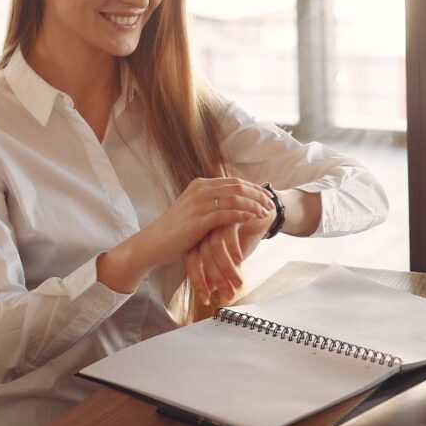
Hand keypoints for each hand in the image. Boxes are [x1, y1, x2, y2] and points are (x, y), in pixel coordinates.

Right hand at [143, 176, 273, 268]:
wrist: (153, 243)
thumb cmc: (175, 230)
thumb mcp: (193, 210)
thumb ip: (211, 202)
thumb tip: (231, 201)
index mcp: (200, 185)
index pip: (234, 182)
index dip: (254, 189)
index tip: (267, 197)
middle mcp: (200, 190)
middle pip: (238, 187)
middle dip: (258, 195)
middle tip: (272, 204)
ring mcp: (199, 204)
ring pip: (235, 199)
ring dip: (254, 205)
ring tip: (266, 213)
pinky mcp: (198, 220)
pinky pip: (226, 214)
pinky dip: (242, 215)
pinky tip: (253, 219)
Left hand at [186, 206, 274, 305]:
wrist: (264, 210)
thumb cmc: (246, 233)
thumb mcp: (232, 254)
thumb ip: (219, 269)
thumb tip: (210, 292)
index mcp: (200, 236)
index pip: (193, 261)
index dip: (198, 281)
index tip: (205, 299)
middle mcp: (205, 227)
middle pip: (202, 256)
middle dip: (215, 279)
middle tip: (227, 295)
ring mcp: (217, 219)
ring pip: (216, 248)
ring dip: (227, 269)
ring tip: (238, 284)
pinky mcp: (231, 213)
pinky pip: (228, 235)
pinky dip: (233, 251)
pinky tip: (239, 262)